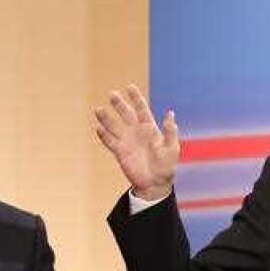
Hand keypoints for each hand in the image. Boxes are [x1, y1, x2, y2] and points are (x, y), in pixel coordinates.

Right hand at [93, 84, 179, 201]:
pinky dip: (103, 135)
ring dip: (106, 118)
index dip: (136, 98)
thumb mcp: (171, 148)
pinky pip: (110, 142)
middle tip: (112, 94)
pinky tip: (98, 128)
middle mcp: (136, 132)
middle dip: (119, 104)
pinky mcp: (120, 152)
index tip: (129, 87)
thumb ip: (169, 131)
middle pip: (125, 114)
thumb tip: (170, 113)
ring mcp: (127, 141)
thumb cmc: (166, 166)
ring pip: (114, 126)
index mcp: (149, 128)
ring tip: (98, 109)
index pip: (141, 109)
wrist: (155, 183)